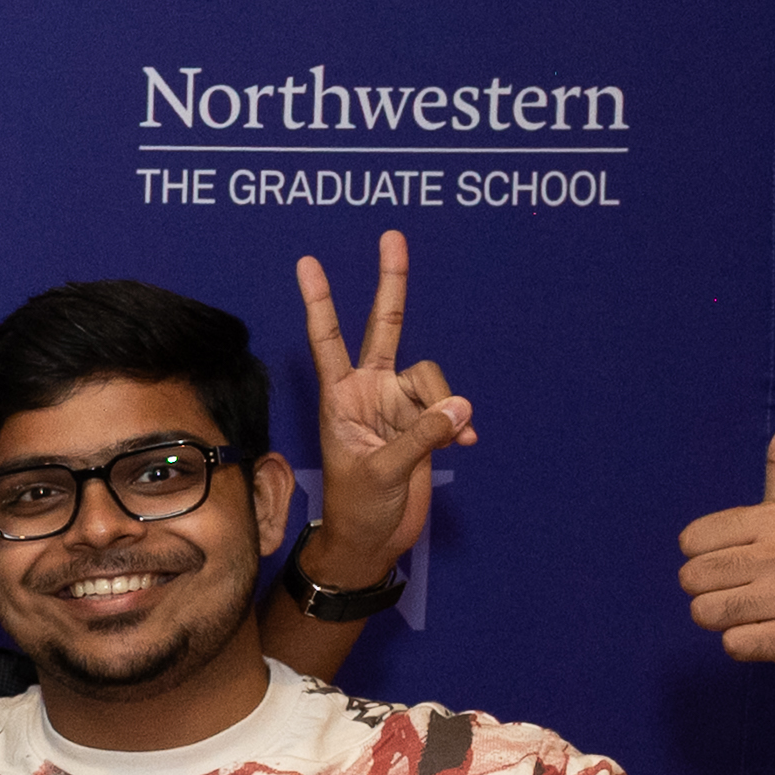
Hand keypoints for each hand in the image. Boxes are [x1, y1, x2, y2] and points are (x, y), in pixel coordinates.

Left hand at [294, 229, 472, 577]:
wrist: (373, 539)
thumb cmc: (358, 508)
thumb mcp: (382, 473)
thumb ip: (421, 437)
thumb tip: (460, 406)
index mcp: (341, 397)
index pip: (328, 339)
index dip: (321, 303)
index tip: (308, 264)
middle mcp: (369, 391)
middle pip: (384, 326)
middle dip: (391, 283)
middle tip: (391, 236)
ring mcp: (397, 403)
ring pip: (433, 376)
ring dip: (442, 406)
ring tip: (441, 442)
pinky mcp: (424, 421)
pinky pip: (452, 404)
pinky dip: (460, 423)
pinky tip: (465, 444)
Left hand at [683, 408, 774, 689]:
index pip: (689, 541)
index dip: (708, 554)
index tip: (745, 557)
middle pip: (691, 577)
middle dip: (714, 588)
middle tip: (753, 588)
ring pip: (705, 612)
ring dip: (728, 618)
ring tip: (762, 610)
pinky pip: (731, 644)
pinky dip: (747, 644)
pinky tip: (774, 632)